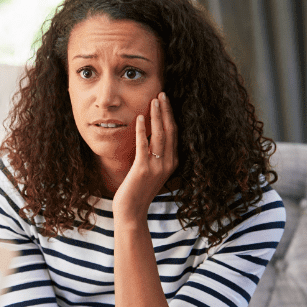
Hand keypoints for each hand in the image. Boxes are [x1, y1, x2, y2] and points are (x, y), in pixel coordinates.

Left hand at [113, 92, 178, 219]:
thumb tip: (149, 138)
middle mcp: (167, 163)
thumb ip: (153, 156)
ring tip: (153, 100)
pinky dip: (141, 130)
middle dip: (166, 111)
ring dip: (156, 116)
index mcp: (172, 163)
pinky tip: (138, 117)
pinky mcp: (142, 169)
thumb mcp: (151, 171)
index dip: (171, 116)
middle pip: (170, 131)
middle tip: (162, 94)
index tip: (166, 101)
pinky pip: (143, 145)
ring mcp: (156, 167)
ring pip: (159, 135)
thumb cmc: (138, 191)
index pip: (174, 134)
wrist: (132, 211)